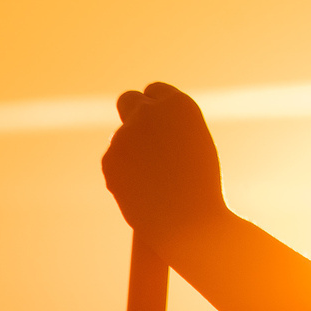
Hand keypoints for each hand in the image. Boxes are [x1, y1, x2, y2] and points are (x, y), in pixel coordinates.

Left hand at [102, 83, 226, 247]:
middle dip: (132, 113)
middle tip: (142, 131)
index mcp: (180, 105)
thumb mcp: (195, 147)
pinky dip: (125, 172)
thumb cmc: (202, 186)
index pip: (157, 90)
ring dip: (133, 151)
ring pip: (123, 137)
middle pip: (128, 100)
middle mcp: (150, 112)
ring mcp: (125, 134)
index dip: (158, 105)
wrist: (187, 220)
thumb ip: (168, 129)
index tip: (160, 119)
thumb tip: (145, 125)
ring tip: (158, 180)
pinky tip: (144, 190)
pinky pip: (116, 160)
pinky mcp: (109, 158)